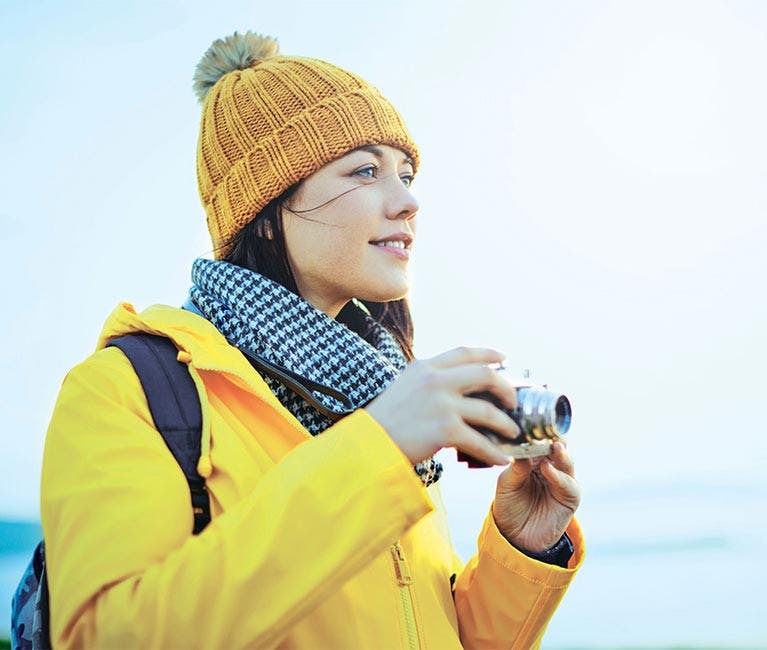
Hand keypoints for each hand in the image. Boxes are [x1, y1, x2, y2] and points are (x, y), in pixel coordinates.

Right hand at [365, 347, 520, 466]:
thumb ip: (428, 383)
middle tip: (513, 400)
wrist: (366, 444)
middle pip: (484, 375)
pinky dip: (494, 452)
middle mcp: (435, 380)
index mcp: (425, 367)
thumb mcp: (404, 387)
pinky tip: (501, 458)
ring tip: (512, 432)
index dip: (488, 354)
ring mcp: (441, 404)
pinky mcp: (445, 429)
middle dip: (505, 388)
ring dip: (505, 423)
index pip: (464, 353)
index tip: (503, 359)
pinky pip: (480, 441)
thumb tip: (457, 389)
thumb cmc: (384, 422)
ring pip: (488, 411)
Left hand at [492, 441, 579, 552]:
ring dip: (561, 453)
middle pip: (557, 447)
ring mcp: (561, 481)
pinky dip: (559, 476)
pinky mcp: (570, 498)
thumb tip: (523, 452)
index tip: (533, 422)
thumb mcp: (506, 485)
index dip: (537, 432)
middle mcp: (550, 466)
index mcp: (534, 460)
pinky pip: (569, 484)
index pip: (540, 441)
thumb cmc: (509, 506)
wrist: (515, 537)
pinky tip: (548, 469)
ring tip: (554, 446)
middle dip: (554, 438)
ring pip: (566, 462)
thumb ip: (516, 469)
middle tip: (548, 430)